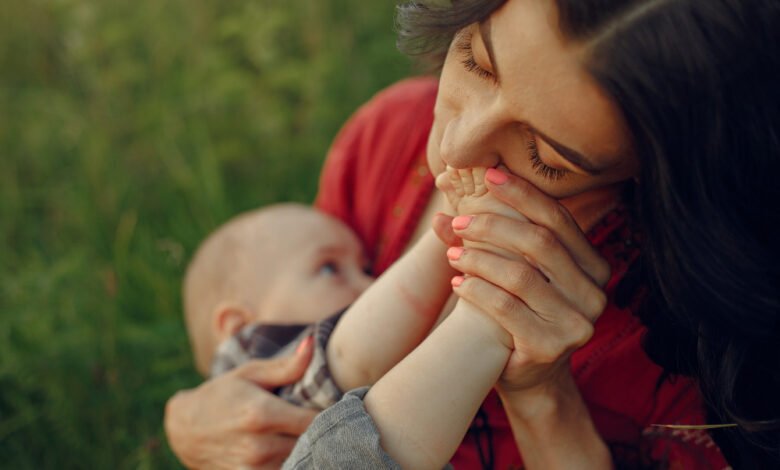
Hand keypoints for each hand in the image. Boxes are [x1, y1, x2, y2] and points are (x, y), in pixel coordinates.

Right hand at [164, 341, 317, 468]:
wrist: (184, 429)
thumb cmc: (221, 394)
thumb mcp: (251, 374)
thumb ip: (286, 366)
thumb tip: (312, 343)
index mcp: (262, 414)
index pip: (315, 421)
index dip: (330, 414)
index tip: (336, 406)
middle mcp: (259, 446)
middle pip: (311, 443)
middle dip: (321, 431)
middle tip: (326, 418)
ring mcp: (254, 468)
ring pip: (300, 460)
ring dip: (306, 447)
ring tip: (305, 431)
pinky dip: (291, 460)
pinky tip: (290, 446)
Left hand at [442, 169, 610, 392]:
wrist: (528, 374)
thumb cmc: (519, 311)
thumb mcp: (512, 271)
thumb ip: (488, 234)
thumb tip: (445, 193)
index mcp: (593, 266)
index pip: (558, 219)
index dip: (523, 194)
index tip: (488, 176)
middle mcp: (594, 293)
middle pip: (540, 243)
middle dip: (494, 226)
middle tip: (459, 223)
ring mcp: (576, 322)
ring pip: (520, 275)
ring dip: (479, 259)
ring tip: (452, 255)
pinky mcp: (551, 347)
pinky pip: (506, 309)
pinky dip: (476, 291)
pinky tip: (457, 284)